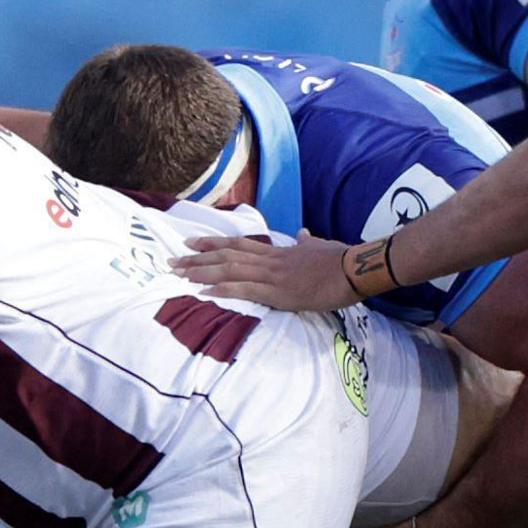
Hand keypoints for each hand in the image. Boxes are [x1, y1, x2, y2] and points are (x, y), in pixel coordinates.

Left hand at [173, 229, 365, 313]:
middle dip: (197, 258)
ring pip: (229, 270)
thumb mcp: (320, 246)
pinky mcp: (278, 292)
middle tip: (171, 260)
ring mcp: (272, 275)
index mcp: (278, 252)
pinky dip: (222, 290)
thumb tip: (304, 234)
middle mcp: (270, 260)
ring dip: (201, 272)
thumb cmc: (341, 258)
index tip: (191, 242)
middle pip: (226, 256)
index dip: (213, 243)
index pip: (238, 245)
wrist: (355, 267)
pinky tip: (204, 292)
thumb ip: (307, 242)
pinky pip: (244, 289)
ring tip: (178, 273)